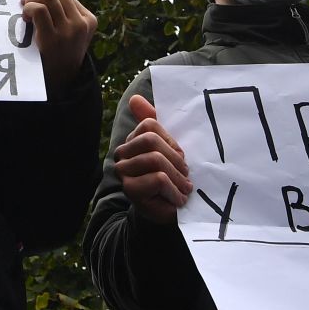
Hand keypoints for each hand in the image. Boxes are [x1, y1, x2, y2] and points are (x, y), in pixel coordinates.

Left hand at [21, 0, 96, 91]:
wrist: (59, 83)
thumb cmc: (59, 54)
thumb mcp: (70, 33)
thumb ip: (61, 14)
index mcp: (88, 19)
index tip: (31, 2)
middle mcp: (81, 23)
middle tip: (25, 5)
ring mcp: (69, 30)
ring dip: (31, 0)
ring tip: (25, 13)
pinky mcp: (54, 38)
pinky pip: (40, 10)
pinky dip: (29, 9)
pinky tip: (25, 19)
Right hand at [113, 94, 193, 225]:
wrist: (166, 211)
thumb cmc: (170, 176)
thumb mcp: (168, 148)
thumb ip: (152, 121)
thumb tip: (134, 98)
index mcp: (131, 140)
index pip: (150, 126)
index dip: (171, 142)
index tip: (180, 158)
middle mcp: (122, 154)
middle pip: (151, 141)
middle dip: (175, 160)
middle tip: (186, 176)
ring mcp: (123, 172)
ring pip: (156, 160)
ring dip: (177, 178)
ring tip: (184, 189)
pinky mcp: (131, 189)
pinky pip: (158, 179)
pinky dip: (174, 191)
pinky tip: (177, 200)